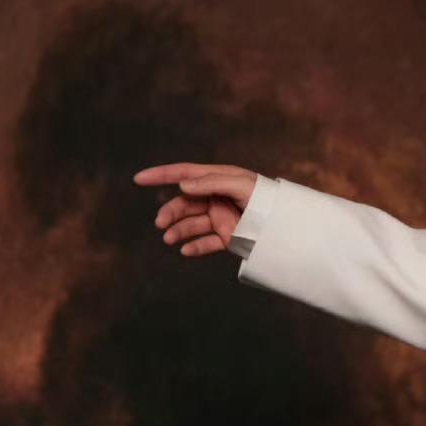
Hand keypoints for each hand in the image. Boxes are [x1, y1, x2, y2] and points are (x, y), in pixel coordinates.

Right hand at [132, 161, 260, 256]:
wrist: (287, 225)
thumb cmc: (267, 198)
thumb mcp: (241, 185)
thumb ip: (211, 183)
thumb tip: (183, 186)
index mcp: (218, 179)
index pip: (184, 174)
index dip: (161, 175)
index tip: (138, 179)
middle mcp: (216, 198)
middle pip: (184, 203)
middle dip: (170, 212)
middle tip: (161, 224)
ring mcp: (221, 218)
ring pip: (192, 224)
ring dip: (179, 231)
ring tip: (170, 239)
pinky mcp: (228, 237)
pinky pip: (207, 243)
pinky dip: (195, 247)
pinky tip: (186, 251)